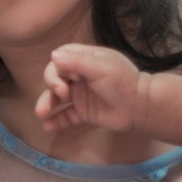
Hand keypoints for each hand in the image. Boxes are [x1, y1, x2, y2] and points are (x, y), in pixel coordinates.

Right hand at [35, 44, 149, 132]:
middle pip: (55, 78)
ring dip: (47, 103)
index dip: (56, 69)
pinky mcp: (84, 113)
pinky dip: (56, 121)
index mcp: (84, 60)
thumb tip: (53, 55)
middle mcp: (79, 77)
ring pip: (56, 98)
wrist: (140, 107)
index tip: (64, 81)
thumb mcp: (100, 67)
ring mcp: (80, 95)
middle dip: (52, 86)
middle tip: (61, 94)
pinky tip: (48, 126)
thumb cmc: (121, 82)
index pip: (60, 60)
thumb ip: (77, 61)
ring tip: (41, 113)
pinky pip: (66, 116)